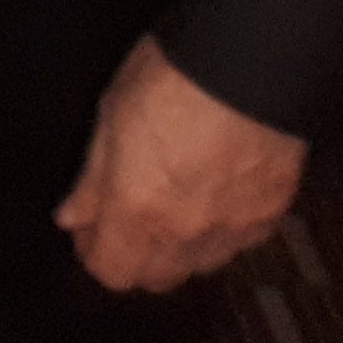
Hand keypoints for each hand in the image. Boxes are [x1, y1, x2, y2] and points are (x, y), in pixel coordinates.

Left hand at [56, 34, 305, 292]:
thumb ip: (91, 179)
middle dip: (136, 256)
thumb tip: (72, 216)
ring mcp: (233, 228)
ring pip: (199, 266)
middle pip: (156, 278)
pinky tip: (215, 194)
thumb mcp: (110, 115)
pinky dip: (223, 230)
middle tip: (129, 216)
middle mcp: (186, 230)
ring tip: (174, 201)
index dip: (96, 252)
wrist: (248, 64)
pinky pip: (239, 243)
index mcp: (137, 207)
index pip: (110, 271)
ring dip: (180, 248)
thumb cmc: (173, 77)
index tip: (91, 230)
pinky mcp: (270, 215)